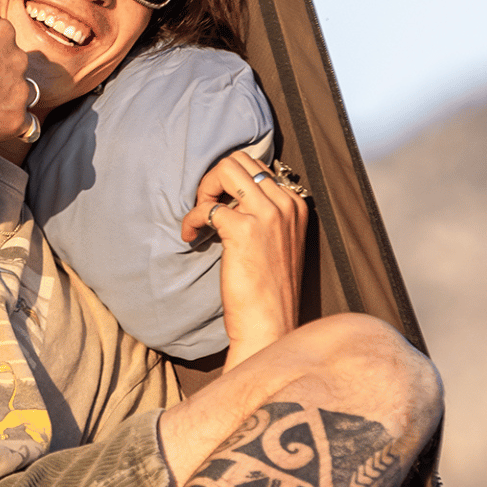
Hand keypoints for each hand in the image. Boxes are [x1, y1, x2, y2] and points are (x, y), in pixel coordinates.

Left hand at [182, 151, 307, 368]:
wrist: (270, 326)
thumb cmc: (269, 291)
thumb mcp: (278, 243)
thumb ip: (264, 216)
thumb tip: (231, 197)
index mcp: (295, 205)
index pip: (257, 167)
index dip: (229, 183)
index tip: (218, 206)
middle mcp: (284, 204)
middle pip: (239, 160)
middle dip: (214, 178)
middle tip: (205, 207)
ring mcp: (266, 215)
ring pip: (225, 169)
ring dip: (204, 190)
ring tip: (199, 218)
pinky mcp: (243, 231)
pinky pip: (207, 207)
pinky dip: (192, 218)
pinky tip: (191, 236)